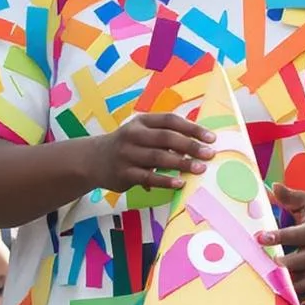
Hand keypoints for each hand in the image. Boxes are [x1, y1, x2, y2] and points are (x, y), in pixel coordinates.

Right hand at [94, 111, 213, 195]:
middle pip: (166, 138)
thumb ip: (165, 135)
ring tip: (200, 168)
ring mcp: (127, 154)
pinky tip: (180, 183)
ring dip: (182, 163)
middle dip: (190, 146)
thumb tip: (199, 143)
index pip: (170, 121)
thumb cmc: (128, 146)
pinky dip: (165, 180)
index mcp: (142, 122)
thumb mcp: (142, 133)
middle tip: (210, 154)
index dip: (192, 128)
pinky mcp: (123, 173)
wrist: (93, 159)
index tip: (211, 138)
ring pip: (158, 157)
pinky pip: (148, 177)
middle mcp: (133, 135)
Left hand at [263, 180, 304, 299]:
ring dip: (287, 284)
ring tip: (267, 283)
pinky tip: (278, 296)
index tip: (260, 237)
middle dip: (283, 264)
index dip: (280, 236)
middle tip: (261, 264)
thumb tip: (273, 187)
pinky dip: (295, 296)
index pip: (300, 234)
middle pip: (303, 261)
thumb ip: (292, 196)